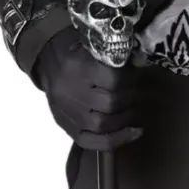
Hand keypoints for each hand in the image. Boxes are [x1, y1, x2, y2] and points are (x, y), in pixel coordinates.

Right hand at [33, 28, 144, 150]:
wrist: (47, 58)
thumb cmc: (76, 50)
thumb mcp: (94, 46)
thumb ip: (114, 59)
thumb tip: (140, 70)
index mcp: (77, 67)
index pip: (113, 80)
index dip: (130, 80)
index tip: (135, 77)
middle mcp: (70, 92)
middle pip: (110, 104)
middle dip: (128, 100)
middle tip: (133, 94)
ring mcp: (66, 112)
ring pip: (102, 125)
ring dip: (124, 120)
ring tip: (131, 111)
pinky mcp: (66, 126)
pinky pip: (91, 142)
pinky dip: (115, 140)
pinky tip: (133, 133)